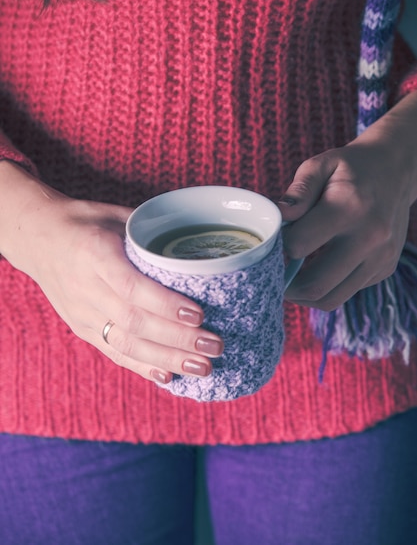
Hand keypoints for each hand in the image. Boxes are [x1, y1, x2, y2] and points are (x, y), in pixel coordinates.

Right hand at [0, 163, 223, 383]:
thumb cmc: (84, 222)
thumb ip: (149, 234)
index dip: (165, 304)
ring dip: (167, 359)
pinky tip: (168, 376)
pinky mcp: (81, 328)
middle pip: (133, 322)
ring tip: (202, 368)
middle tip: (214, 346)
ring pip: (125, 344)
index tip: (199, 314)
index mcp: (94, 254)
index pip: (131, 286)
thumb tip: (196, 246)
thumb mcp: (115, 215)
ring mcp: (82, 312)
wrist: (38, 238)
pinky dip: (142, 366)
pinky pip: (113, 352)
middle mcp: (85, 288)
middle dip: (178, 339)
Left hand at [279, 92, 416, 310]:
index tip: (275, 239)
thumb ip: (298, 191)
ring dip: (305, 295)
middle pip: (316, 284)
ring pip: (332, 299)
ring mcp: (381, 257)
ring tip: (291, 280)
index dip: (279, 244)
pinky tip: (319, 268)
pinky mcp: (385, 269)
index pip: (299, 245)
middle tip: (273, 275)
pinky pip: (348, 292)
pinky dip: (328, 287)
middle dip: (286, 285)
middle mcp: (370, 238)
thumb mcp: (320, 165)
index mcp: (349, 208)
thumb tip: (279, 217)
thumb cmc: (351, 168)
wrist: (396, 170)